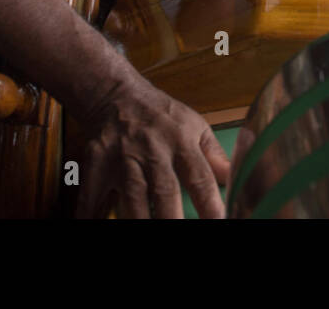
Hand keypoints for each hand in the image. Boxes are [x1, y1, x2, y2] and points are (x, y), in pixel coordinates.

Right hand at [75, 75, 230, 218]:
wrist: (116, 95)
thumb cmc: (160, 115)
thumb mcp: (194, 126)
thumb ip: (214, 156)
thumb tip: (238, 177)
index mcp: (181, 141)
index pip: (200, 177)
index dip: (210, 204)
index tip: (220, 222)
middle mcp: (152, 150)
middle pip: (163, 190)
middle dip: (171, 219)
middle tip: (178, 232)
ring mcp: (122, 158)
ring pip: (132, 196)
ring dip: (138, 219)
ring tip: (145, 234)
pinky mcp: (97, 164)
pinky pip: (92, 194)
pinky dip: (90, 213)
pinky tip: (91, 223)